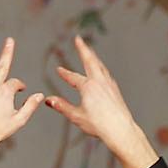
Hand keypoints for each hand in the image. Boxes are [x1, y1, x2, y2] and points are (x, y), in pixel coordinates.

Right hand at [45, 35, 156, 167]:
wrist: (120, 129)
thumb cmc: (98, 125)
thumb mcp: (76, 116)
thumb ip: (61, 106)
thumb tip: (48, 100)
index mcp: (88, 87)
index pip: (73, 78)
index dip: (64, 74)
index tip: (58, 69)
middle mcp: (99, 82)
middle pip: (90, 61)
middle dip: (83, 49)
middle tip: (78, 39)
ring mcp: (109, 84)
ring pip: (100, 66)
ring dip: (93, 57)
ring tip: (89, 52)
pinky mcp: (115, 89)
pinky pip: (105, 73)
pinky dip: (100, 68)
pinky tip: (100, 71)